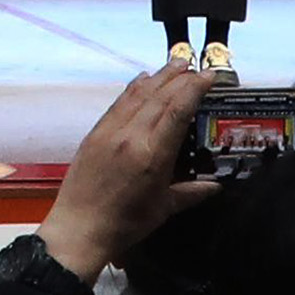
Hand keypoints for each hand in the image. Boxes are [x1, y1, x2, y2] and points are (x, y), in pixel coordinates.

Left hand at [34, 64, 216, 283]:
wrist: (78, 229)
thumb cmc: (123, 224)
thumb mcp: (163, 210)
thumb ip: (191, 193)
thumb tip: (215, 186)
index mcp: (151, 155)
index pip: (177, 110)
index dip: (194, 88)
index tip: (209, 76)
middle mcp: (130, 136)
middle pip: (159, 96)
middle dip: (180, 78)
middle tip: (196, 67)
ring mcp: (110, 132)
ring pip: (138, 95)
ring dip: (158, 77)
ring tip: (175, 65)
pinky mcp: (94, 134)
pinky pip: (118, 103)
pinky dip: (133, 88)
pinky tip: (142, 80)